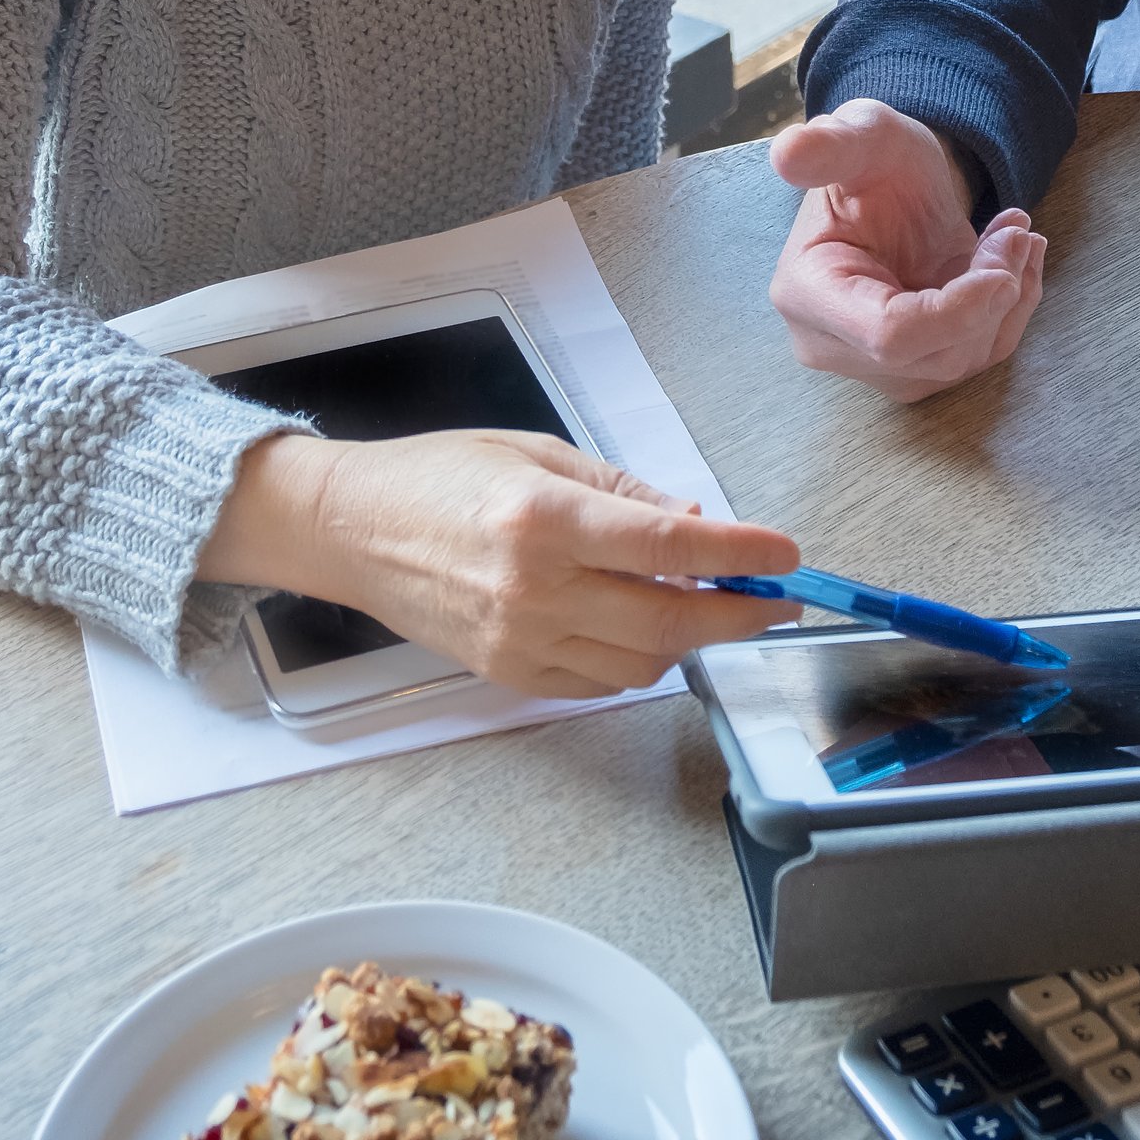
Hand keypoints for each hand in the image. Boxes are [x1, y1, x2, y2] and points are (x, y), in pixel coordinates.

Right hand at [199, 428, 797, 698]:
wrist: (352, 530)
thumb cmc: (442, 477)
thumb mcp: (540, 454)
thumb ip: (624, 495)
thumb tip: (698, 524)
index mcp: (545, 520)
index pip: (670, 548)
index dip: (741, 555)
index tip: (787, 554)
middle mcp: (535, 589)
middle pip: (671, 623)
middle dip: (740, 614)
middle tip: (775, 599)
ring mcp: (521, 642)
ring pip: (644, 664)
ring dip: (692, 640)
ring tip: (705, 605)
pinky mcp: (509, 675)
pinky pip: (601, 685)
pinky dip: (640, 662)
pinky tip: (642, 626)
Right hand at [764, 100, 1046, 402]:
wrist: (894, 186)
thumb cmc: (877, 159)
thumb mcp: (863, 133)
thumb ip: (831, 144)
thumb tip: (788, 153)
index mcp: (808, 291)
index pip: (888, 334)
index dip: (955, 312)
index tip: (1002, 269)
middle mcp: (831, 343)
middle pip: (933, 355)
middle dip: (991, 297)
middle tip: (1016, 232)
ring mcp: (871, 364)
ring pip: (963, 360)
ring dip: (1007, 300)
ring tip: (1014, 236)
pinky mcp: (911, 368)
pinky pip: (977, 357)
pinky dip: (1009, 312)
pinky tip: (1012, 262)